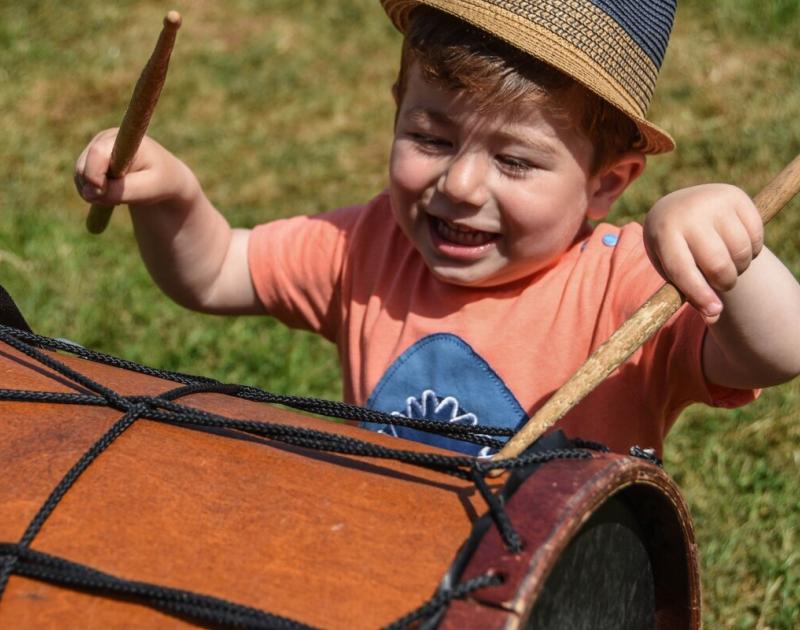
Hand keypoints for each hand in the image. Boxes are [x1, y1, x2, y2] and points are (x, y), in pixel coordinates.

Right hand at [74, 128, 191, 206]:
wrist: (165, 178)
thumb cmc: (160, 181)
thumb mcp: (148, 189)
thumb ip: (120, 191)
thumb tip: (89, 193)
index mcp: (124, 139)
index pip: (98, 153)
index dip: (94, 173)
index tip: (100, 190)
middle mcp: (105, 139)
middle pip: (84, 166)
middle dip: (96, 189)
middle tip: (118, 202)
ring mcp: (96, 147)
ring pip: (80, 175)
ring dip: (94, 193)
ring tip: (121, 197)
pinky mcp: (91, 158)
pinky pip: (80, 180)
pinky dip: (92, 192)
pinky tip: (111, 194)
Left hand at [643, 184, 763, 323]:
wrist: (678, 206)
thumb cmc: (673, 248)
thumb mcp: (670, 267)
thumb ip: (688, 292)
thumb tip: (713, 318)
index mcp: (664, 232)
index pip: (683, 270)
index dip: (700, 295)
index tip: (714, 313)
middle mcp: (688, 212)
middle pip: (717, 264)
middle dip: (723, 284)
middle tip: (721, 284)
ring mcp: (712, 201)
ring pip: (740, 252)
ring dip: (739, 269)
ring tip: (727, 265)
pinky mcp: (735, 196)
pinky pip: (756, 236)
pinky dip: (751, 251)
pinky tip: (736, 247)